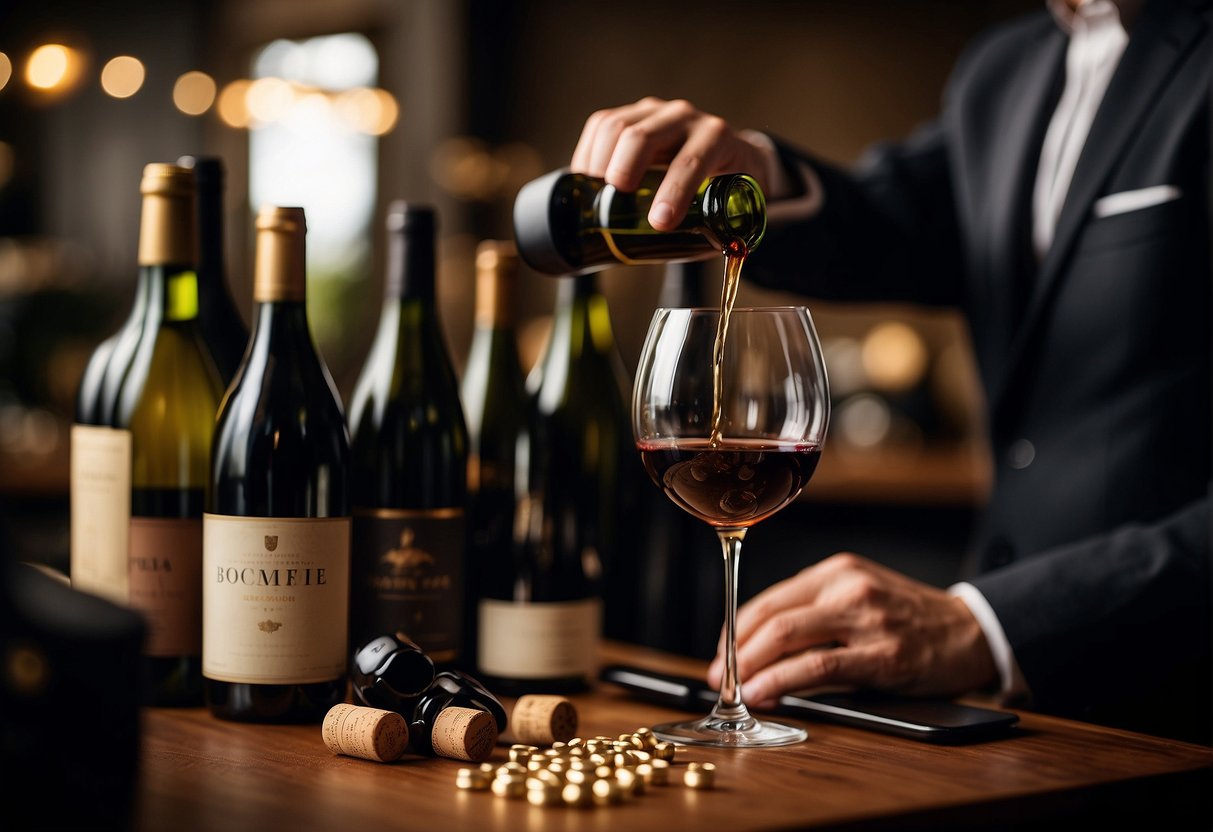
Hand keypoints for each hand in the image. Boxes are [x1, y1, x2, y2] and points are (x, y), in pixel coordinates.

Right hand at [569, 96, 773, 230]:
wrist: (727, 157)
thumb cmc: (725, 189)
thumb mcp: (732, 206)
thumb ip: (720, 233)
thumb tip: (705, 261)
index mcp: (717, 138)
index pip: (692, 159)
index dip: (674, 191)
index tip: (660, 223)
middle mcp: (685, 117)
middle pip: (643, 136)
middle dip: (624, 170)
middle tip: (615, 202)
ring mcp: (656, 112)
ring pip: (616, 126)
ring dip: (600, 162)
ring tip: (598, 195)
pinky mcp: (632, 115)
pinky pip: (601, 124)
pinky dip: (588, 153)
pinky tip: (587, 179)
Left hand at [707, 553, 997, 707]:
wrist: (973, 631)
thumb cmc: (910, 619)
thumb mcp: (859, 596)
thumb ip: (815, 611)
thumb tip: (758, 647)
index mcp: (837, 571)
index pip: (770, 599)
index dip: (735, 629)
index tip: (721, 653)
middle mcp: (848, 587)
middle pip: (772, 618)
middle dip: (736, 651)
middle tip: (718, 677)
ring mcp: (867, 619)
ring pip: (788, 638)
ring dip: (752, 667)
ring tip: (735, 689)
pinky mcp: (884, 655)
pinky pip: (819, 667)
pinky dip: (783, 681)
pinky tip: (766, 693)